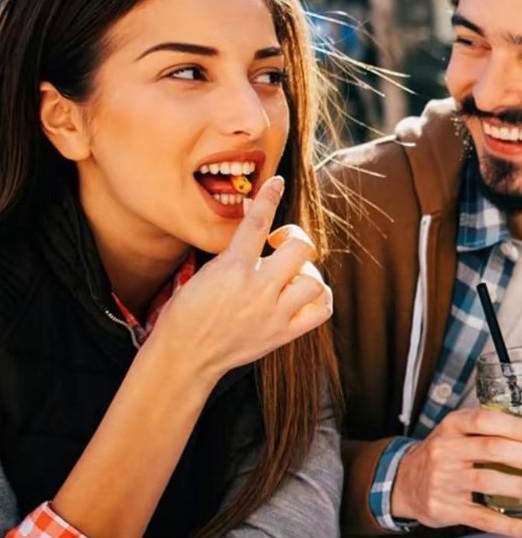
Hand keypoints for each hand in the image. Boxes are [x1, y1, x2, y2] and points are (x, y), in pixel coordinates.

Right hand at [152, 176, 332, 381]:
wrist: (185, 355)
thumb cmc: (188, 313)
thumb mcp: (203, 273)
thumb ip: (232, 252)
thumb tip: (253, 221)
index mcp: (232, 268)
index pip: (257, 222)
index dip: (268, 198)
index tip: (277, 182)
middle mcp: (258, 288)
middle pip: (301, 248)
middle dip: (294, 240)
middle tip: (280, 247)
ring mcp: (274, 313)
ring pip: (315, 280)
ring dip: (306, 273)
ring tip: (289, 277)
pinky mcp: (283, 333)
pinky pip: (321, 310)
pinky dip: (319, 298)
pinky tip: (304, 295)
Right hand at [391, 408, 521, 537]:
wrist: (403, 483)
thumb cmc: (442, 454)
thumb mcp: (455, 432)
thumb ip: (487, 430)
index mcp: (452, 426)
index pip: (484, 420)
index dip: (514, 426)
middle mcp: (446, 451)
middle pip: (492, 449)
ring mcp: (445, 481)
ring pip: (489, 482)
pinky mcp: (447, 509)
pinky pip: (483, 518)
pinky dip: (511, 525)